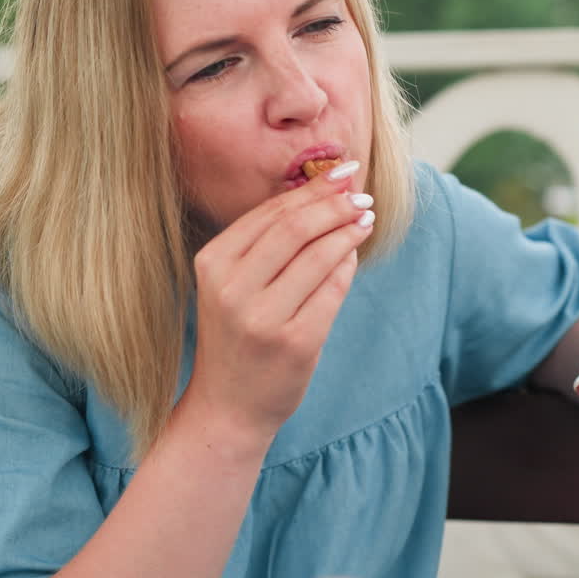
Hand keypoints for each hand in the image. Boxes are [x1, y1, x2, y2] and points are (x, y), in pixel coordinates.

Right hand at [187, 161, 373, 439]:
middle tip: (361, 191)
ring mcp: (263, 317)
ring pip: (318, 255)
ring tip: (366, 217)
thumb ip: (266, 244)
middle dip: (334, 203)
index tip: (341, 171)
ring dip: (348, 230)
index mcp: (213, 264)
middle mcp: (232, 288)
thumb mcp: (232, 285)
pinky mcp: (295, 342)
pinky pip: (332, 291)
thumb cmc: (236, 336)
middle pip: (295, 227)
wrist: (227, 406)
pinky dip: (347, 266)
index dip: (311, 188)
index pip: (270, 213)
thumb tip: (320, 194)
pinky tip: (354, 253)